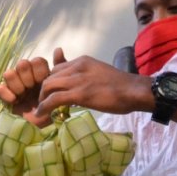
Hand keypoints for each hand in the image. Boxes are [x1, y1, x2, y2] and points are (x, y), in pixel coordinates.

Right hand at [0, 48, 65, 125]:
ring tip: (22, 94)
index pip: (36, 61)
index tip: (43, 81)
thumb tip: (58, 49)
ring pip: (9, 73)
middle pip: (22, 64)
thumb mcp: (60, 91)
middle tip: (32, 87)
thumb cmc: (54, 110)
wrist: (46, 129)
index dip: (39, 70)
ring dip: (17, 84)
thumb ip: (60, 70)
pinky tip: (15, 100)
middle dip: (28, 76)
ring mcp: (15, 88)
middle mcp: (27, 78)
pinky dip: (6, 94)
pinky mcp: (6, 98)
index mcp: (40, 75)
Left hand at [36, 54, 151, 120]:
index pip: (57, 68)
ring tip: (42, 110)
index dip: (52, 82)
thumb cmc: (121, 86)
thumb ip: (86, 77)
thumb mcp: (100, 74)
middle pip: (49, 76)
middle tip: (45, 104)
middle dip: (43, 91)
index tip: (51, 94)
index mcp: (82, 61)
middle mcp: (77, 67)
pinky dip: (45, 107)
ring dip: (42, 99)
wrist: (134, 91)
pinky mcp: (79, 94)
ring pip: (48, 86)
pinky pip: (54, 99)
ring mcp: (77, 79)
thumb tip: (78, 89)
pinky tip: (42, 114)